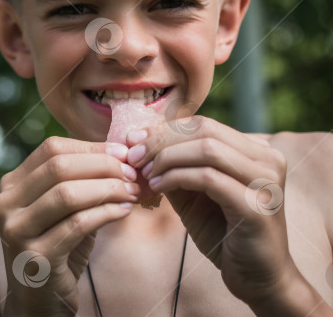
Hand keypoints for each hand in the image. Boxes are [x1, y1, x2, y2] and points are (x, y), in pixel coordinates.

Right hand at [0, 136, 139, 316]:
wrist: (39, 300)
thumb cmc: (58, 248)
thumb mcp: (63, 210)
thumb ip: (80, 182)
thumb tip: (120, 153)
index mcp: (11, 185)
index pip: (50, 149)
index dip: (90, 148)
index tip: (123, 154)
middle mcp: (5, 204)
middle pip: (58, 167)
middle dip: (102, 166)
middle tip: (132, 174)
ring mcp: (16, 230)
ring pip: (67, 193)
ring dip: (107, 189)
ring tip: (132, 192)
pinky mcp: (35, 256)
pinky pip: (77, 224)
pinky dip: (106, 213)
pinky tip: (124, 211)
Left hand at [126, 116, 293, 309]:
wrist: (256, 277)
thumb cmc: (223, 232)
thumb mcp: (193, 192)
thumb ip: (174, 165)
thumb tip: (137, 139)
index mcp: (257, 152)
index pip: (203, 125)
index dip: (164, 129)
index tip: (132, 140)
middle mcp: (269, 161)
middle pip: (205, 131)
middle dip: (161, 141)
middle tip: (133, 156)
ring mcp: (266, 183)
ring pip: (207, 150)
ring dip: (167, 158)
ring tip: (145, 174)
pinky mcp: (256, 207)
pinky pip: (208, 178)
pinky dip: (176, 178)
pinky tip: (158, 188)